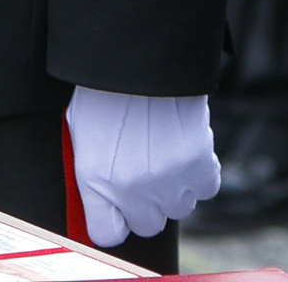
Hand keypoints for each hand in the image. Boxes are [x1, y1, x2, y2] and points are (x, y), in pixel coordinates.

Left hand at [63, 88, 218, 247]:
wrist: (139, 53)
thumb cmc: (106, 86)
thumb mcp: (81, 129)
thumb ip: (92, 171)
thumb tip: (103, 198)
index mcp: (94, 180)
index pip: (107, 234)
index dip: (117, 220)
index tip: (122, 208)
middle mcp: (129, 189)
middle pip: (148, 225)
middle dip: (149, 203)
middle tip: (148, 170)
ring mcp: (165, 180)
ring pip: (180, 207)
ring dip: (177, 186)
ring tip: (168, 151)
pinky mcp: (196, 164)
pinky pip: (206, 187)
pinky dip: (202, 172)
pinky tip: (189, 148)